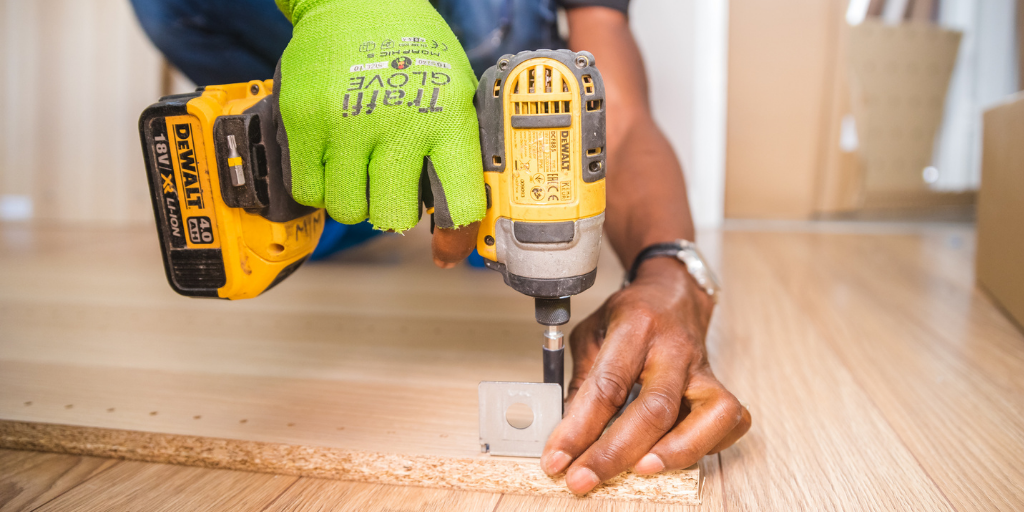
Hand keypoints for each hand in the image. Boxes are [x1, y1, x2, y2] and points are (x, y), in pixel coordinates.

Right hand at [273, 0, 486, 249]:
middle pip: (394, 218)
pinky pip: (308, 190)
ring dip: (355, 200)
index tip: (448, 248)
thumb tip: (461, 217)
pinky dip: (320, 186)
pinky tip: (333, 161)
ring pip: (348, 210)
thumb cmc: (412, 50)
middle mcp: (399, 123)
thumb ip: (458, 150)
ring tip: (360, 168)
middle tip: (391, 188)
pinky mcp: (304, 121)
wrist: (355, 0)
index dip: (456, 236)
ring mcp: (347, 123)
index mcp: (447, 118)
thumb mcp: (455, 92)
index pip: (459, 202)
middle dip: (394, 212)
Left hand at [540, 257, 751, 493]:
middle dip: (615, 453)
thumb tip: (567, 436)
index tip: (556, 459)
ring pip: (708, 416)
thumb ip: (582, 382)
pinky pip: (729, 421)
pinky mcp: (720, 384)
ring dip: (674, 452)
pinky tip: (676, 454)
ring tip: (639, 471)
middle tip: (584, 479)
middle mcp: (674, 348)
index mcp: (635, 327)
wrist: (673, 293)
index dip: (578, 429)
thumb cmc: (630, 315)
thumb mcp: (592, 334)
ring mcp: (703, 368)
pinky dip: (707, 445)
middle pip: (655, 408)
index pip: (607, 386)